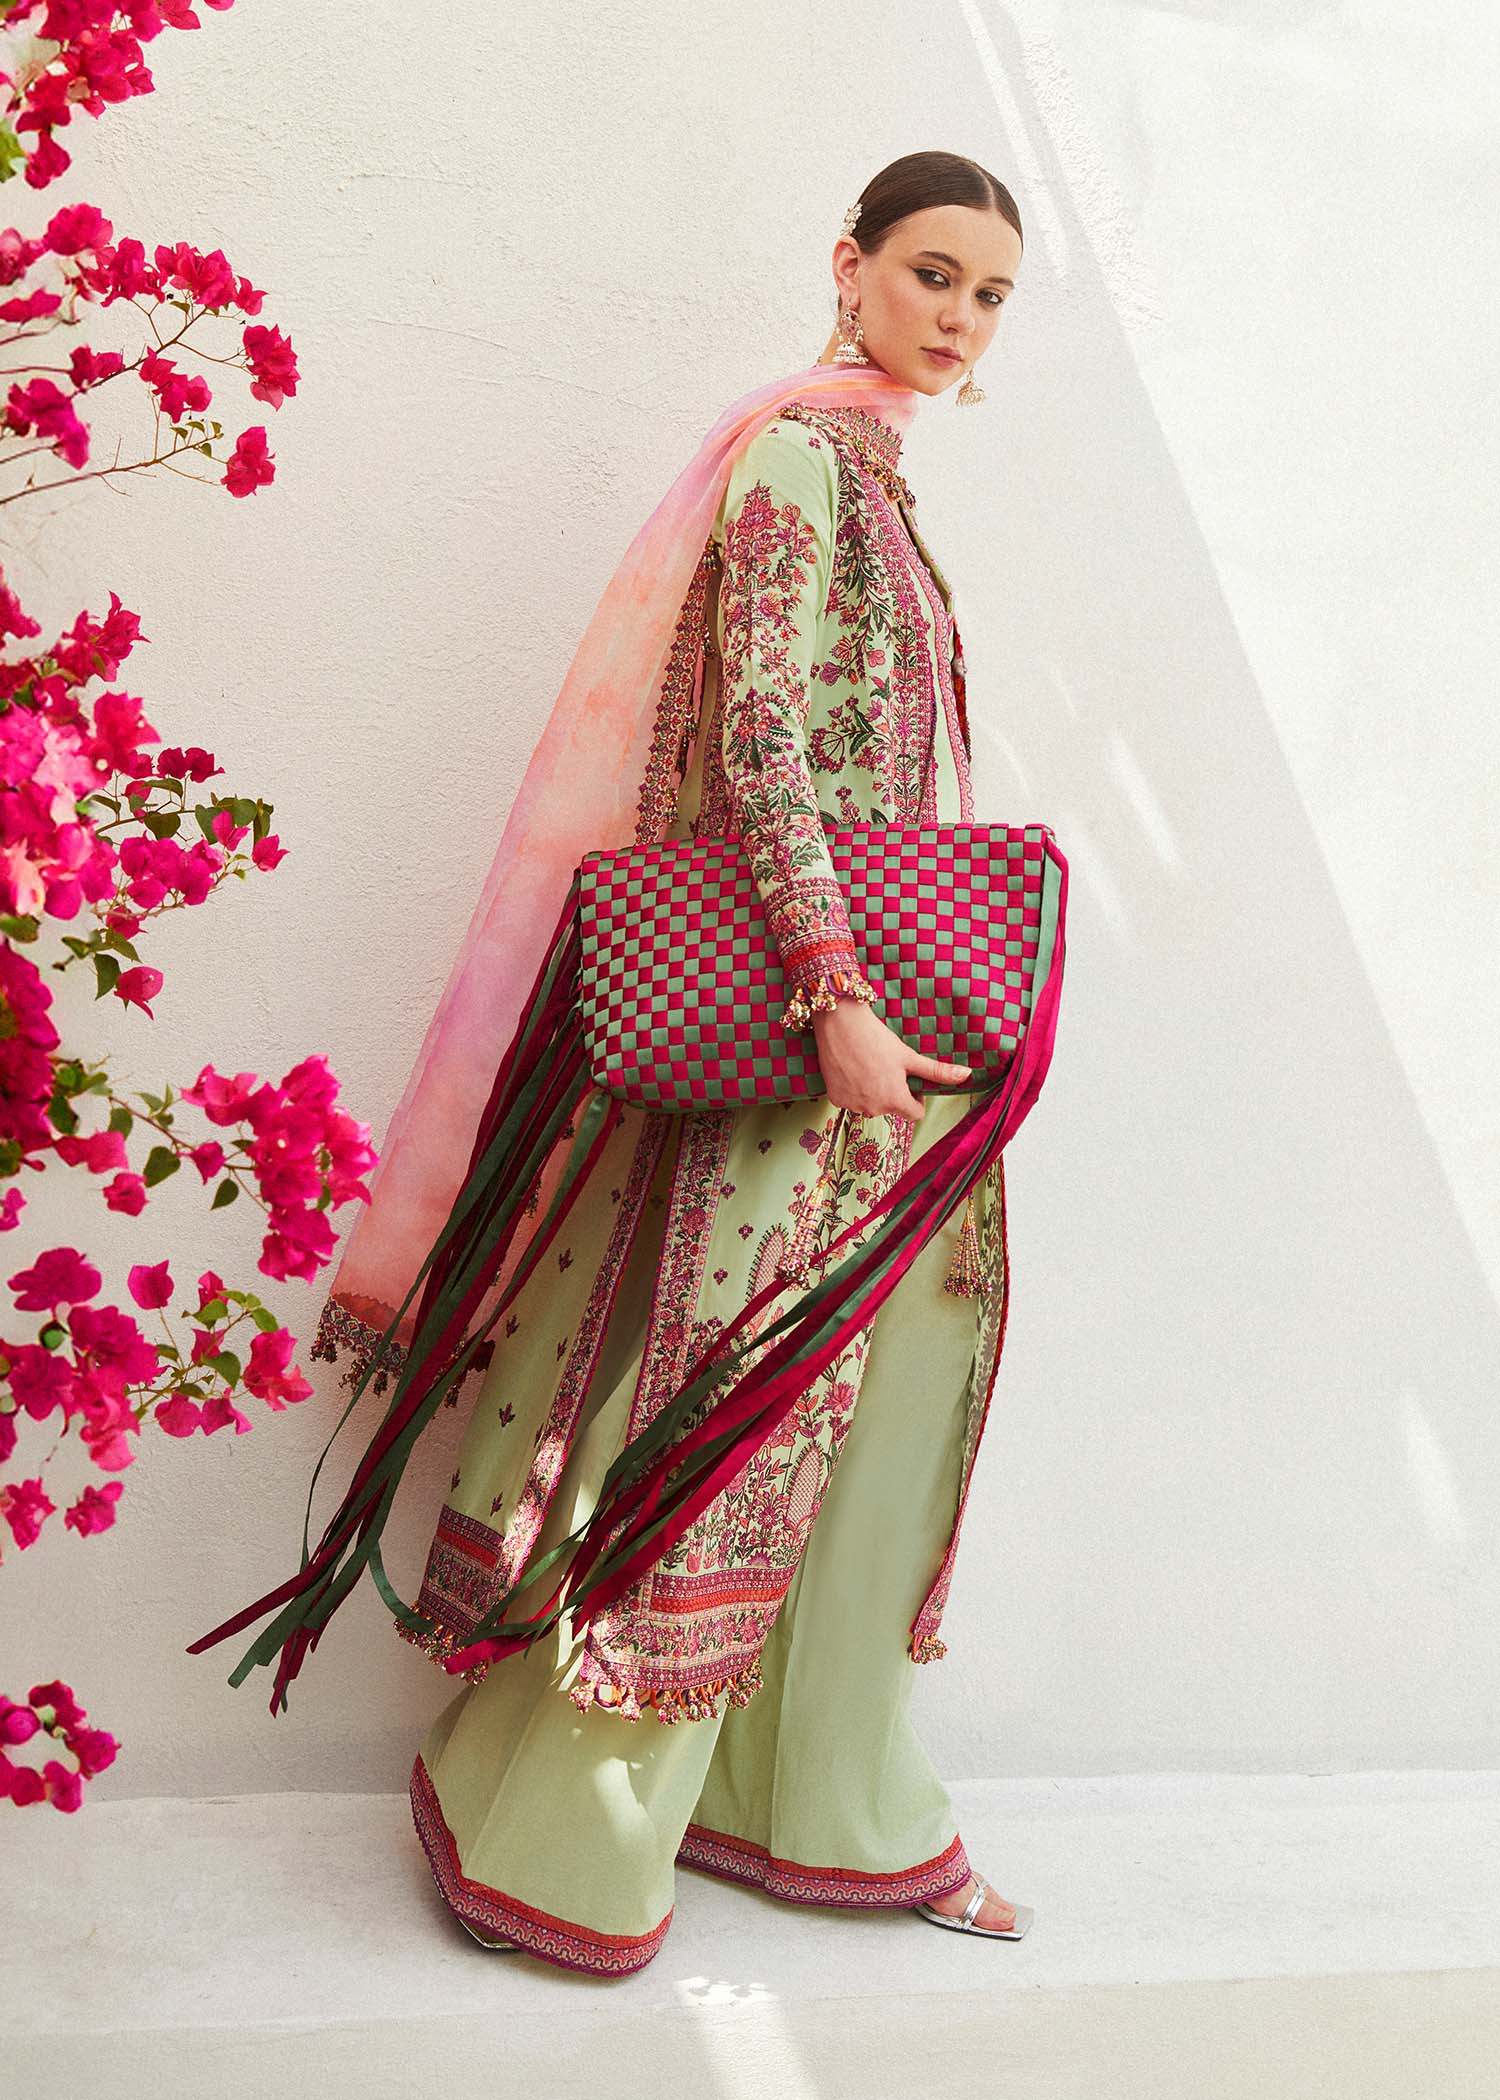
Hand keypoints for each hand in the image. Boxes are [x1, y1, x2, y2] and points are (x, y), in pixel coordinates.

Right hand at [810, 998, 971, 1122]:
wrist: (840, 1024)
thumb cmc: (876, 1039)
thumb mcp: (909, 1056)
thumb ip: (937, 1072)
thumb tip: (966, 1076)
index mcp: (895, 1100)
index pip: (915, 1115)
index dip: (916, 1098)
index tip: (908, 1080)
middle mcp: (873, 1109)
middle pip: (891, 1109)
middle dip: (892, 1093)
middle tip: (885, 1067)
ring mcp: (852, 1105)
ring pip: (870, 1106)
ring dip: (872, 1092)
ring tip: (868, 1066)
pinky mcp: (835, 1099)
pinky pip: (851, 1101)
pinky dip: (854, 1090)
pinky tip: (852, 1070)